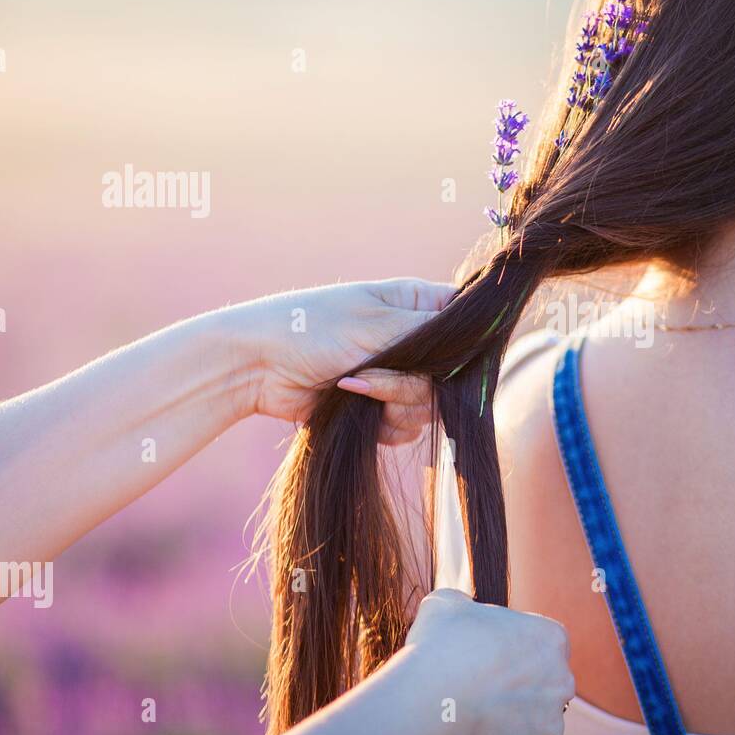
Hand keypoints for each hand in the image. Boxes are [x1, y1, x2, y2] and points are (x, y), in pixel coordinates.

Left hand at [216, 278, 453, 440]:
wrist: (257, 368)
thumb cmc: (311, 329)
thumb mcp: (375, 322)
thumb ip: (429, 333)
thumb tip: (477, 335)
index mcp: (415, 305)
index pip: (466, 324)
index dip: (464, 346)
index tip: (443, 361)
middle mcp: (412, 341)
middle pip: (450, 375)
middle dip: (414, 385)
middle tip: (374, 376)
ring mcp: (397, 376)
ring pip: (429, 406)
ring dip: (395, 407)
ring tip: (353, 390)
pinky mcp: (379, 409)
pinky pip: (407, 428)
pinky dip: (384, 427)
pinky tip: (355, 412)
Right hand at [405, 588, 573, 734]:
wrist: (431, 700)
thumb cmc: (443, 646)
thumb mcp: (448, 605)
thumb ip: (463, 604)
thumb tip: (457, 606)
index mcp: (551, 638)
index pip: (541, 643)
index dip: (514, 649)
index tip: (490, 656)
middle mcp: (561, 679)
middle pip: (543, 681)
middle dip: (519, 684)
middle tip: (483, 685)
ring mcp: (551, 718)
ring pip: (535, 717)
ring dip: (513, 715)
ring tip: (477, 710)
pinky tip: (479, 731)